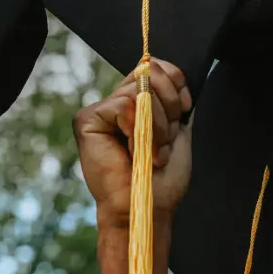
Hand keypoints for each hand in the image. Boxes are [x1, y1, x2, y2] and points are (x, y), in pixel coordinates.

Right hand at [73, 58, 191, 232]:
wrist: (146, 206)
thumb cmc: (160, 179)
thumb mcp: (175, 131)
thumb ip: (172, 102)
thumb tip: (168, 70)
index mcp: (137, 104)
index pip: (155, 67)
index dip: (176, 83)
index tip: (184, 110)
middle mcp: (117, 103)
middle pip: (149, 70)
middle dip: (169, 106)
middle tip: (166, 139)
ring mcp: (101, 111)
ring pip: (139, 90)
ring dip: (157, 125)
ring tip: (153, 152)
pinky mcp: (88, 119)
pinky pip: (123, 105)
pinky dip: (138, 130)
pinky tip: (134, 152)